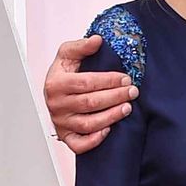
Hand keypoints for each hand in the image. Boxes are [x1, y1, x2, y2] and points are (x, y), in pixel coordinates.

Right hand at [45, 35, 136, 155]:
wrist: (53, 92)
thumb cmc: (63, 73)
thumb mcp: (67, 55)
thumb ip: (81, 46)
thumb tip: (97, 40)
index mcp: (56, 83)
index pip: (86, 83)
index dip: (109, 81)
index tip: (126, 78)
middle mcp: (56, 104)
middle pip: (90, 103)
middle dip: (115, 97)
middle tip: (132, 91)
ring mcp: (61, 122)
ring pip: (89, 124)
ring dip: (111, 116)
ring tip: (128, 108)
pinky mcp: (65, 136)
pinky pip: (79, 144)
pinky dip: (95, 140)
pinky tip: (110, 130)